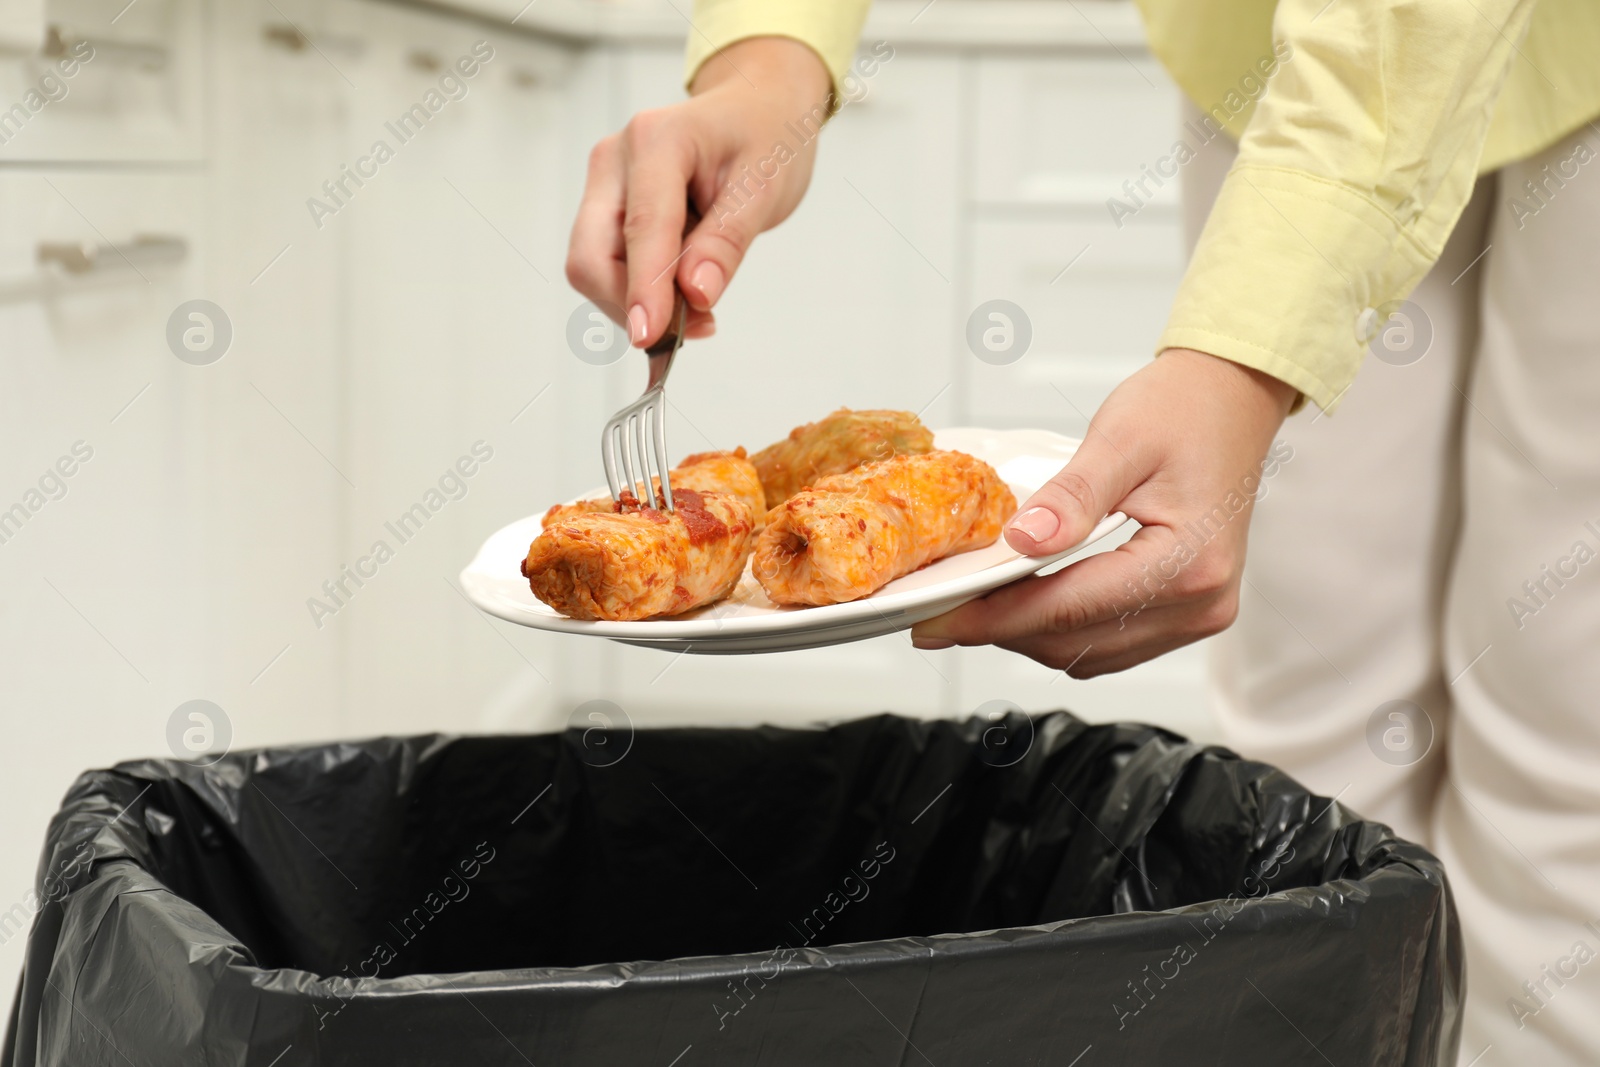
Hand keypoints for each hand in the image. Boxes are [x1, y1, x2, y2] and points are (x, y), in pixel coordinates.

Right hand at [565, 37, 832, 346]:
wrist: (757, 109)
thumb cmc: (764, 136)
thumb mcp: (764, 187)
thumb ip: (726, 241)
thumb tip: (696, 294)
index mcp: (656, 140)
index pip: (641, 227)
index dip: (642, 288)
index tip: (647, 336)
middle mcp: (615, 159)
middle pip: (592, 255)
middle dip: (633, 303)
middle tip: (696, 329)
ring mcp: (605, 184)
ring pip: (594, 267)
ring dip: (640, 302)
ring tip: (700, 309)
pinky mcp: (607, 207)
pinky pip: (608, 265)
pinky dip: (641, 292)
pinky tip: (681, 296)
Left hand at [910, 349, 1296, 676]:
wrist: (1232, 398)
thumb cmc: (1185, 409)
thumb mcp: (1120, 439)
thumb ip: (1071, 497)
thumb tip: (1020, 543)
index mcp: (1190, 563)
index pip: (1071, 608)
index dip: (994, 617)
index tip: (937, 618)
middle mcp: (1201, 602)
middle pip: (1077, 643)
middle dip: (1002, 630)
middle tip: (939, 614)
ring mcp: (1198, 614)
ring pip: (1090, 654)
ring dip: (1029, 635)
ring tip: (975, 606)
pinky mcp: (1187, 611)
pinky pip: (1111, 643)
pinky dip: (1062, 629)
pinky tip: (1026, 601)